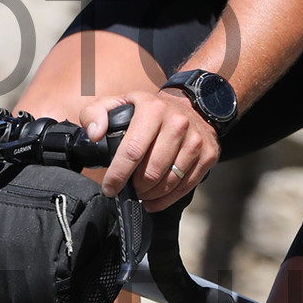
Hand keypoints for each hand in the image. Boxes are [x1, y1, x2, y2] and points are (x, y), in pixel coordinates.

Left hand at [84, 87, 219, 210]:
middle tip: (128, 189)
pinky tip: (155, 199)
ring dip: (150, 194)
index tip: (110, 188)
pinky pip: (186, 187)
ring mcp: (195, 141)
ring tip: (141, 192)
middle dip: (135, 187)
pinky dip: (167, 199)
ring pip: (169, 182)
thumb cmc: (148, 110)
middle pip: (152, 172)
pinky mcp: (208, 155)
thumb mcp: (118, 103)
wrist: (189, 105)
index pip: (132, 151)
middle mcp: (177, 123)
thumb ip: (95, 114)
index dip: (118, 175)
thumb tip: (94, 134)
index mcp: (153, 110)